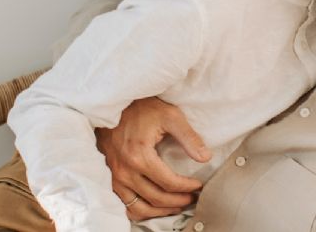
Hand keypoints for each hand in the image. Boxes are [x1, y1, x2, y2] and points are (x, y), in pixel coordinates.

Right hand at [95, 97, 212, 220]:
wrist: (113, 104)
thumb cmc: (142, 108)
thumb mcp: (170, 116)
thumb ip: (189, 138)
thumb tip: (206, 157)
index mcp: (139, 156)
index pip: (169, 182)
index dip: (187, 187)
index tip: (198, 185)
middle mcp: (124, 171)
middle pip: (156, 198)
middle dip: (178, 201)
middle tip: (192, 197)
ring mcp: (115, 177)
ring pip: (140, 208)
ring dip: (160, 211)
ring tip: (176, 205)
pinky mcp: (109, 178)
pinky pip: (125, 204)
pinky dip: (141, 210)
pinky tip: (154, 206)